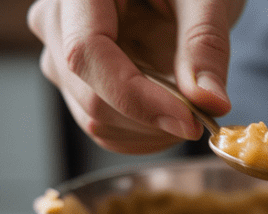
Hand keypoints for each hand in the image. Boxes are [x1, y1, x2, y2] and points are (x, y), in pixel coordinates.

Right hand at [28, 0, 244, 153]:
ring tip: (192, 105)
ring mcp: (61, 58)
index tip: (190, 121)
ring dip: (153, 131)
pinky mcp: (76, 85)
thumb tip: (210, 102)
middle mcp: (56, 24)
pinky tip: (175, 116)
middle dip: (155, 119)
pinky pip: (104, 129)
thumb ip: (205, 45)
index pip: (86, 53)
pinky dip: (147, 136)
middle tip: (206, 113)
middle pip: (92, 96)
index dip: (137, 97)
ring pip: (97, 121)